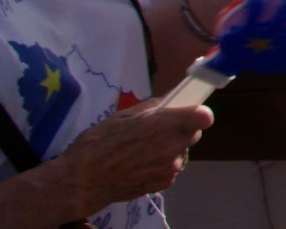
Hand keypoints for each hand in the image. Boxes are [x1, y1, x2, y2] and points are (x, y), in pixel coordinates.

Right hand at [52, 98, 211, 214]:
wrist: (82, 180)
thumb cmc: (98, 143)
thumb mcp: (124, 116)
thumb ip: (153, 108)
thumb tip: (170, 102)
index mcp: (163, 125)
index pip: (203, 117)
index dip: (198, 114)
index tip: (190, 113)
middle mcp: (172, 147)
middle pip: (193, 134)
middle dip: (180, 130)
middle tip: (159, 131)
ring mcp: (170, 167)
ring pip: (182, 152)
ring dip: (171, 149)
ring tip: (144, 151)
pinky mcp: (164, 183)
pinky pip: (172, 169)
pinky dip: (162, 166)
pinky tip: (141, 165)